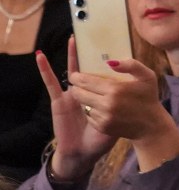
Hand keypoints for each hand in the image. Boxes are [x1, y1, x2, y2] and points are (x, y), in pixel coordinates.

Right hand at [37, 40, 115, 179]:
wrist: (85, 153)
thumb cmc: (102, 139)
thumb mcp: (120, 120)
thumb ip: (124, 105)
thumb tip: (127, 88)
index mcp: (103, 97)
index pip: (105, 75)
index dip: (108, 63)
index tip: (115, 46)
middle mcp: (87, 94)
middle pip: (89, 70)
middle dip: (91, 55)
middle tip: (93, 35)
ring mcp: (72, 96)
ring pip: (73, 72)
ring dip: (72, 55)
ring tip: (74, 37)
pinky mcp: (59, 101)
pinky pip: (51, 82)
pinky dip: (45, 69)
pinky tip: (41, 56)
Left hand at [65, 55, 178, 172]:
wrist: (151, 126)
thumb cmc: (149, 98)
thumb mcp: (147, 76)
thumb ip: (132, 65)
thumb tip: (110, 62)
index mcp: (115, 89)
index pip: (84, 81)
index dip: (76, 77)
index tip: (76, 75)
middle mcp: (107, 104)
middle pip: (78, 93)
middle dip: (76, 87)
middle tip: (81, 84)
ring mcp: (104, 117)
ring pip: (82, 105)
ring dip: (84, 99)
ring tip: (92, 95)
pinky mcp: (102, 127)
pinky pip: (88, 116)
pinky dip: (91, 110)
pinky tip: (100, 107)